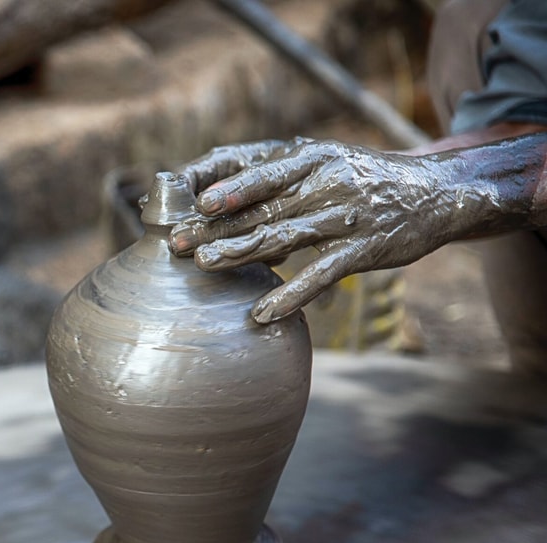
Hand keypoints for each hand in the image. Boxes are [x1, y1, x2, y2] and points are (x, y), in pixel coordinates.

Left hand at [169, 139, 465, 324]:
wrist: (435, 194)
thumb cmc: (362, 180)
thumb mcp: (324, 163)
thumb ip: (277, 180)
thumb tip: (219, 203)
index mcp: (313, 158)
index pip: (263, 172)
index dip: (228, 187)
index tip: (195, 202)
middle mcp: (328, 182)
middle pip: (263, 207)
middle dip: (217, 225)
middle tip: (178, 242)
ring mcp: (345, 217)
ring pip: (285, 235)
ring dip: (241, 251)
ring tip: (205, 265)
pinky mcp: (361, 250)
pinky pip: (320, 275)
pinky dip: (291, 295)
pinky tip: (262, 313)